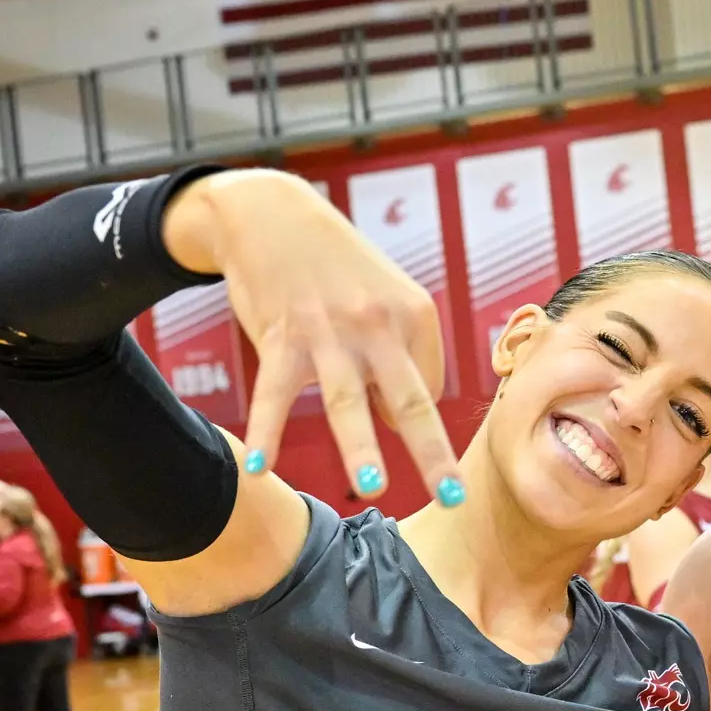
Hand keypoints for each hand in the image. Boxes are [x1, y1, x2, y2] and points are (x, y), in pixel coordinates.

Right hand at [165, 170, 461, 502]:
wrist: (272, 213)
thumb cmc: (337, 268)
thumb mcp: (385, 296)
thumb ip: (401, 356)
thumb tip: (400, 423)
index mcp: (416, 314)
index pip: (428, 388)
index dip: (412, 414)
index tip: (388, 413)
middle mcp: (378, 323)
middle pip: (410, 399)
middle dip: (431, 452)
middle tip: (452, 496)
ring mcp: (329, 331)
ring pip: (346, 399)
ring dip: (360, 446)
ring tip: (373, 489)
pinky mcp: (281, 335)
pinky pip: (274, 393)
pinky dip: (266, 430)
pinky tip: (258, 466)